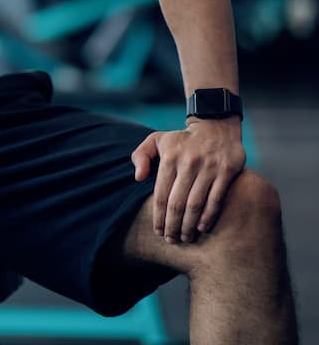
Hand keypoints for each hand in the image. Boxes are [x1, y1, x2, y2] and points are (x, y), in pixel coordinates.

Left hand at [131, 116, 244, 242]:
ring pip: (196, 203)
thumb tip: (138, 178)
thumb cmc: (182, 139)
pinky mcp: (227, 171)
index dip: (158, 216)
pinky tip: (202, 228)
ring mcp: (209, 168)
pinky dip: (209, 215)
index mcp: (169, 158)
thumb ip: (141, 155)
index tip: (157, 230)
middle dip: (172, 225)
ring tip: (185, 238)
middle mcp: (188, 164)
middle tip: (171, 240)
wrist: (216, 126)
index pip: (161, 194)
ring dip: (189, 224)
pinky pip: (216, 198)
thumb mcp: (157, 140)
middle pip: (177, 203)